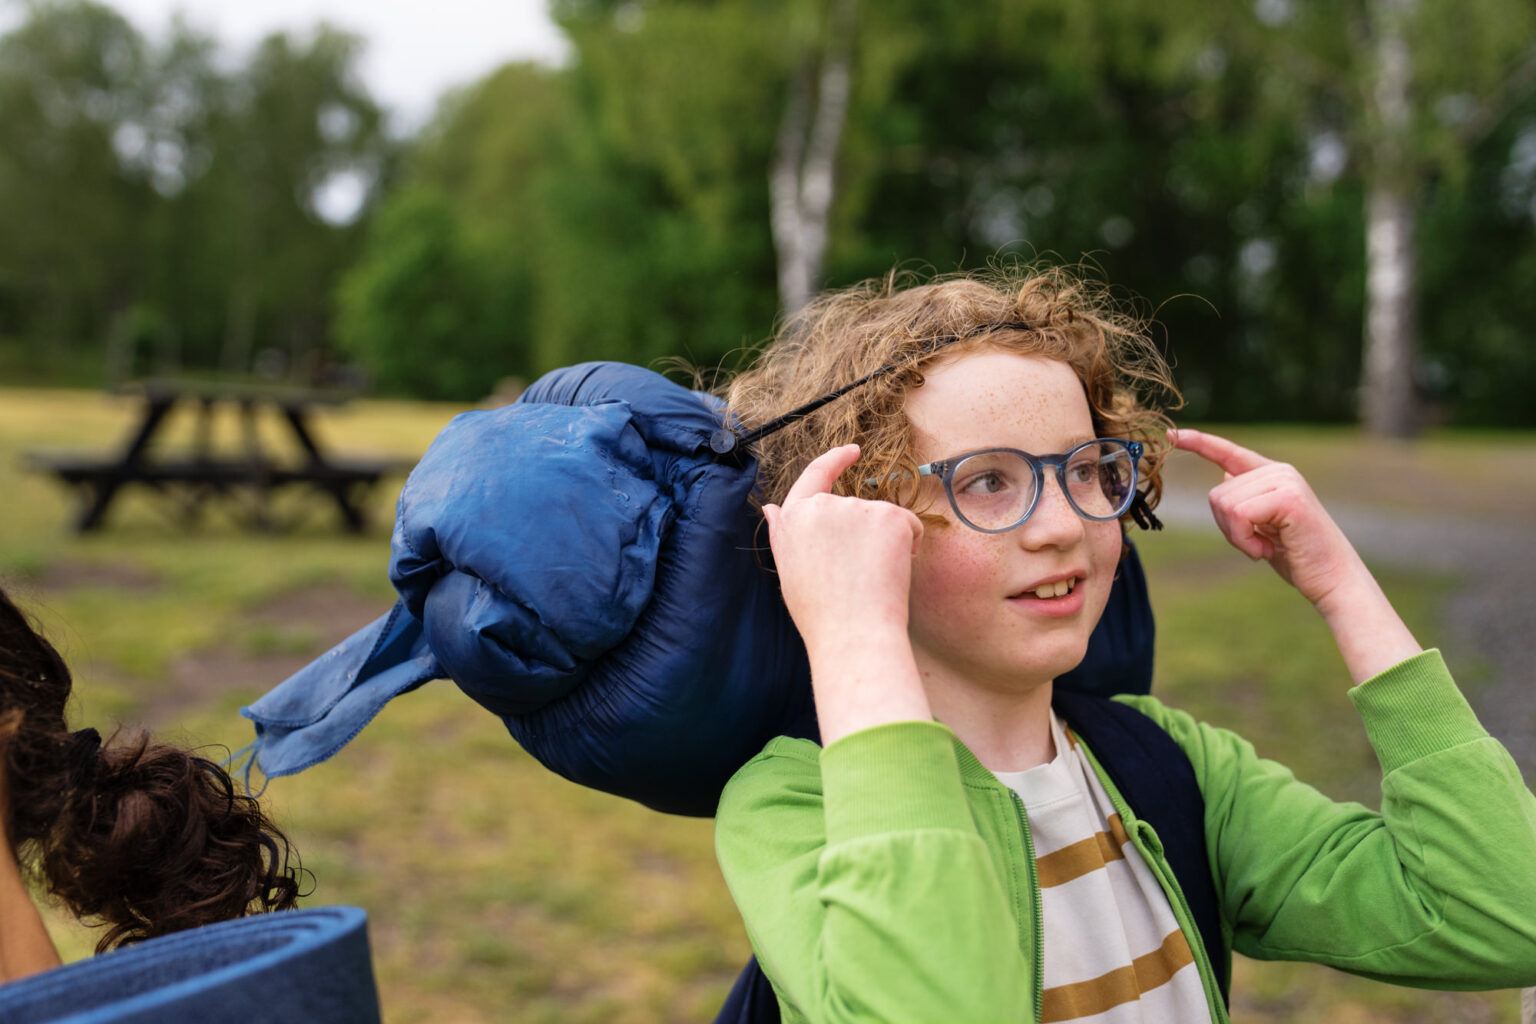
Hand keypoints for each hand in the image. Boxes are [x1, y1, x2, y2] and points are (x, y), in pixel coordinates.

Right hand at [763, 444, 922, 652]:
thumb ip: (783, 533)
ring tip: (869, 579)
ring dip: (884, 542)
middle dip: (863, 534)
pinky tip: (891, 572)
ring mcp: (857, 508)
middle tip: (857, 575)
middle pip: (854, 508)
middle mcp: (823, 506)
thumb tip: (771, 507)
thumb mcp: (789, 570)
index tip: (851, 452)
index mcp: (794, 517)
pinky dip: (908, 545)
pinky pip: (908, 525)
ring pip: (882, 518)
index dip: (834, 460)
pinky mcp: (890, 517)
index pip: (815, 475)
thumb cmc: (821, 613)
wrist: (853, 634)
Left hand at [1172, 427, 1419, 681]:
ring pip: (1225, 505)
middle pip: (1216, 495)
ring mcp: (1286, 481)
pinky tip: (1267, 550)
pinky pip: (1239, 515)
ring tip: (1266, 546)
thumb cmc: (1297, 556)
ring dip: (1238, 537)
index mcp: (1272, 475)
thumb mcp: (1263, 525)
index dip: (1199, 443)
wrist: (1332, 579)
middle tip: (1259, 544)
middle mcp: (1279, 471)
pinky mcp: (1289, 498)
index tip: (1172, 435)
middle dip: (1228, 529)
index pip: (1228, 452)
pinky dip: (1245, 541)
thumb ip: (1246, 500)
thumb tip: (1224, 478)